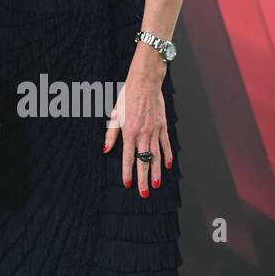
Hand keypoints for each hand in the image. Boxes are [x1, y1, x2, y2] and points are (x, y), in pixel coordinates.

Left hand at [103, 68, 172, 196]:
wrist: (145, 83)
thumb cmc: (127, 97)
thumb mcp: (114, 114)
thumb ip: (111, 133)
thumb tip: (106, 149)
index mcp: (129, 132)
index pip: (128, 158)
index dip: (128, 173)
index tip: (127, 184)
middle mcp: (143, 134)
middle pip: (144, 161)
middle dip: (143, 179)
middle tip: (144, 193)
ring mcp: (155, 131)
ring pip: (156, 156)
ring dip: (156, 172)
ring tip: (155, 185)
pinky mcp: (163, 126)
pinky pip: (166, 145)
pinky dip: (168, 156)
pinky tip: (168, 166)